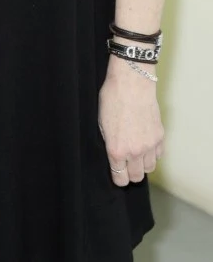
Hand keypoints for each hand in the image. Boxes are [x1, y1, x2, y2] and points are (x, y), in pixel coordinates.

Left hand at [98, 55, 163, 186]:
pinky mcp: (160, 136)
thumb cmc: (112, 98)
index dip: (118, 178)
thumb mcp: (101, 123)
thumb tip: (114, 154)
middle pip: (136, 177)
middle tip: (127, 165)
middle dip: (130, 173)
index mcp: (117, 150)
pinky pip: (158, 155)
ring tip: (136, 153)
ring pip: (149, 168)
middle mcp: (135, 152)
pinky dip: (153, 153)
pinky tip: (146, 143)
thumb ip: (109, 143)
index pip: (120, 178)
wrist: (131, 82)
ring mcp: (149, 145)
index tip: (117, 174)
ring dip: (142, 164)